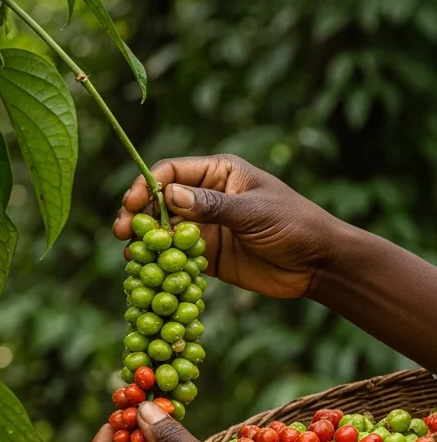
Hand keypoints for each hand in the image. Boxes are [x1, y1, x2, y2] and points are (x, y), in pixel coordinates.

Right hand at [112, 154, 337, 298]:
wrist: (320, 265)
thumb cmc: (295, 225)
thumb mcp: (254, 212)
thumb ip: (211, 205)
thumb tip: (168, 194)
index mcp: (218, 174)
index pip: (171, 172)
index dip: (147, 185)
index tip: (133, 204)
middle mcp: (205, 197)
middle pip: (159, 201)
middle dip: (137, 215)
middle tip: (120, 230)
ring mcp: (204, 227)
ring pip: (162, 230)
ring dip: (143, 240)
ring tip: (129, 254)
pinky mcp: (205, 256)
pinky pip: (174, 256)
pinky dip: (158, 262)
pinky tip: (144, 270)